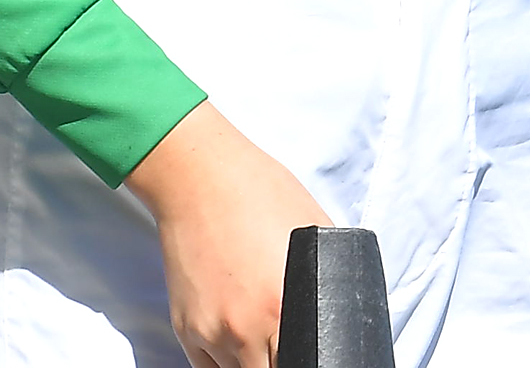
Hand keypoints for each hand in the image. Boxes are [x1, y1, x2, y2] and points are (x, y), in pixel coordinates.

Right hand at [128, 103, 333, 367]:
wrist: (202, 181)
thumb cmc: (264, 197)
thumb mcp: (316, 234)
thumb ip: (326, 277)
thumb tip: (345, 302)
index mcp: (284, 306)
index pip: (303, 361)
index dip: (313, 358)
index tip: (317, 351)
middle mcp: (244, 329)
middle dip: (285, 361)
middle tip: (296, 345)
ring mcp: (210, 332)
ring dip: (254, 363)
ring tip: (269, 340)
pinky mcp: (185, 328)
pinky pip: (207, 367)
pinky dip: (226, 361)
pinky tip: (241, 343)